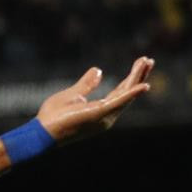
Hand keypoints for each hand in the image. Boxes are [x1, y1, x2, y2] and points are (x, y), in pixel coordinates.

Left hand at [37, 57, 153, 142]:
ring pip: (126, 95)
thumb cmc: (54, 116)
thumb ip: (87, 84)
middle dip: (138, 76)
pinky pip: (118, 103)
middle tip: (149, 60)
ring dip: (137, 79)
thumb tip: (99, 70)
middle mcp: (107, 116)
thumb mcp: (72, 94)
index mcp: (101, 110)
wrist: (42, 131)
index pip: (121, 93)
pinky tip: (142, 86)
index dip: (131, 79)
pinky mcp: (98, 115)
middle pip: (127, 93)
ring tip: (147, 62)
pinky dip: (131, 94)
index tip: (140, 63)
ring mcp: (104, 116)